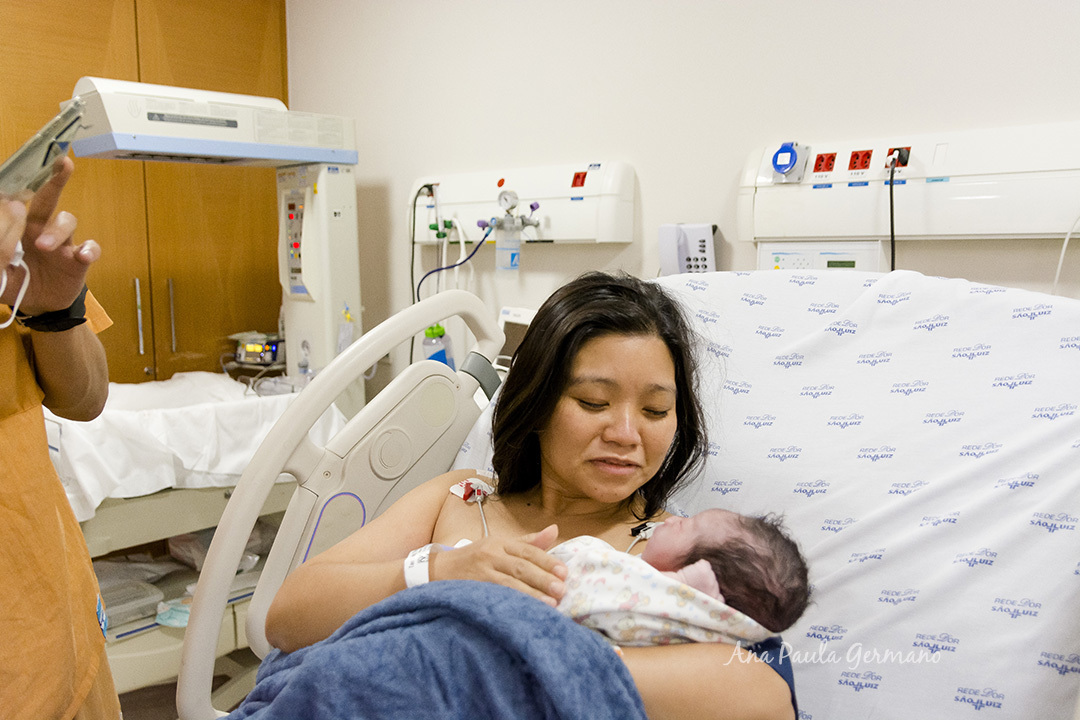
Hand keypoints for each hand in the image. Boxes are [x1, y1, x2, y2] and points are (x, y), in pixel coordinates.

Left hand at [2, 157, 100, 313]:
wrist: (38, 305)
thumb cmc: (15, 281)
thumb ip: (1, 245)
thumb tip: (12, 211)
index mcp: (19, 227)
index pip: (18, 204)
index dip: (15, 196)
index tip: (13, 188)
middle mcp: (42, 228)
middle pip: (49, 199)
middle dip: (56, 179)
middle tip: (63, 162)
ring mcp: (64, 243)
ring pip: (67, 222)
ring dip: (57, 230)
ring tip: (44, 246)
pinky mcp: (79, 259)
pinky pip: (91, 248)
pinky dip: (90, 250)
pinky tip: (83, 256)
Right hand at [429, 524, 567, 605]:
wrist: (437, 570)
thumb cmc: (475, 558)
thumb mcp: (499, 545)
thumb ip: (528, 542)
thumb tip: (554, 530)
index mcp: (500, 543)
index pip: (527, 550)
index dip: (547, 561)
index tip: (564, 572)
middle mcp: (491, 556)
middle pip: (520, 567)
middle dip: (542, 579)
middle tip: (562, 590)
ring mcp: (480, 574)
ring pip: (509, 584)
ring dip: (531, 594)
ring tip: (550, 604)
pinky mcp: (472, 591)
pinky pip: (494, 597)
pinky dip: (510, 604)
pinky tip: (524, 612)